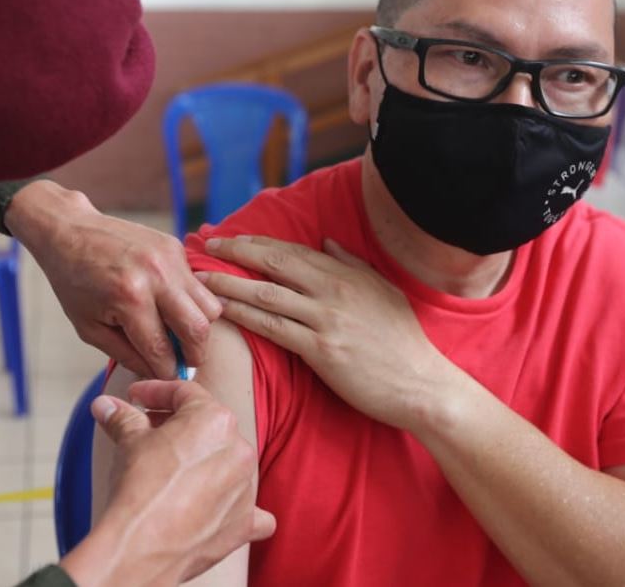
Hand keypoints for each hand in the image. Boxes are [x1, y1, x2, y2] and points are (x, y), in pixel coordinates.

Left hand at [5, 181, 220, 377]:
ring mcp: (170, 258)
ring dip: (197, 327)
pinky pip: (198, 284)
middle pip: (198, 330)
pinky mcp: (175, 247)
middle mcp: (156, 276)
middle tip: (184, 362)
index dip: (167, 373)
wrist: (70, 232)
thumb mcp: (89, 329)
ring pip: (210, 306)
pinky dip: (189, 300)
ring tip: (177, 332)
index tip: (167, 379)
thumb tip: (158, 374)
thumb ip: (126, 355)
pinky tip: (166, 303)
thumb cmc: (74, 283)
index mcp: (130, 299)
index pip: (162, 351)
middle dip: (194, 356)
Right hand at [61, 381, 274, 586]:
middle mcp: (239, 449)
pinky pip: (252, 509)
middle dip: (177, 427)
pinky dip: (235, 506)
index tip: (138, 399)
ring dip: (205, 462)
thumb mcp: (129, 443)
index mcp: (214, 420)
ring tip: (173, 470)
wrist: (141, 547)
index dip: (156, 393)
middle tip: (148, 432)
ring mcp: (246, 487)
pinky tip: (219, 507)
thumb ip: (123, 418)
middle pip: (208, 427)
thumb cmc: (139, 492)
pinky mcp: (245, 522)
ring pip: (229, 463)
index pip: (184, 393)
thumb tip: (107, 406)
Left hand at [200, 235, 451, 429]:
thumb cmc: (404, 341)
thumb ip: (352, 264)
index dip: (258, 243)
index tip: (232, 239)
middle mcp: (334, 291)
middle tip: (207, 246)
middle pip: (275, 264)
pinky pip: (273, 329)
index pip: (293, 251)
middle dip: (236, 253)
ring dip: (230, 284)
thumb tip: (324, 242)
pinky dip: (245, 317)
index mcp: (348, 275)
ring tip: (203, 279)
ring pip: (267, 294)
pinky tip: (224, 312)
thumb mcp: (383, 291)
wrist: (422, 386)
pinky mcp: (321, 350)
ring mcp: (326, 320)